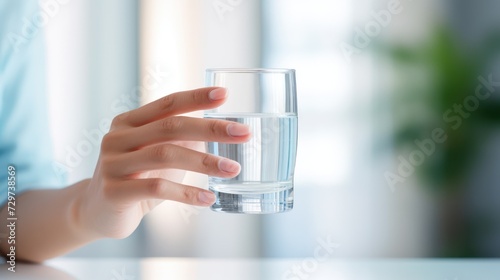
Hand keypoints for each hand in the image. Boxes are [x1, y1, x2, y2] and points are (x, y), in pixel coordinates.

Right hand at [76, 87, 250, 238]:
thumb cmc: (136, 179)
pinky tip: (209, 199)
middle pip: (171, 126)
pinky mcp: (114, 192)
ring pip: (165, 155)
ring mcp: (113, 164)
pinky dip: (187, 193)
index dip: (196, 97)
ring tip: (233, 169)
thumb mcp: (157, 155)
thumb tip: (220, 129)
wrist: (97, 213)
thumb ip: (179, 139)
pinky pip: (156, 188)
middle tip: (244, 133)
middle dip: (211, 128)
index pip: (167, 103)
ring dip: (205, 161)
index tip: (225, 95)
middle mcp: (117, 138)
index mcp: (128, 123)